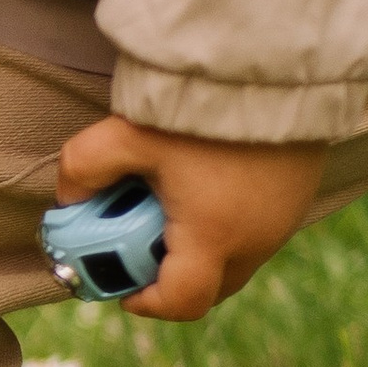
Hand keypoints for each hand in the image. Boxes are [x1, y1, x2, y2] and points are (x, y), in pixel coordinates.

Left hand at [54, 113, 325, 323]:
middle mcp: (256, 240)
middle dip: (169, 275)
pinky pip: (256, 229)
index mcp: (215, 238)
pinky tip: (206, 179)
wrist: (277, 64)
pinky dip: (225, 222)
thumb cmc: (203, 105)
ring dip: (198, 245)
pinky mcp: (297, 196)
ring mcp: (283, 221)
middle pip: (209, 287)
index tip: (123, 286)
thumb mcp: (128, 133)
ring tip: (172, 199)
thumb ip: (84, 168)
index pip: (181, 302)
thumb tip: (70, 198)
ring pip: (234, 259)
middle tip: (141, 240)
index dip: (146, 303)